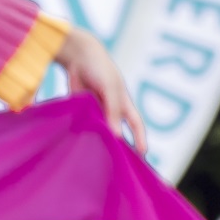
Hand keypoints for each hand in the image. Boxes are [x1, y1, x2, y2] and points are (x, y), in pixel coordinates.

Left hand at [56, 25, 143, 152]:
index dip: (140, 139)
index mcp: (124, 103)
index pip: (136, 125)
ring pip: (99, 129)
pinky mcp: (81, 108)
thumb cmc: (100, 70)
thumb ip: (112, 111)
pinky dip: (81, 131)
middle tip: (118, 163)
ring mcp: (95, 109)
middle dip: (118, 145)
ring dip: (97, 140)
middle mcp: (111, 108)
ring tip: (95, 158)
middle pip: (117, 130)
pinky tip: (76, 143)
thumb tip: (116, 135)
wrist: (78, 56)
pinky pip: (82, 123)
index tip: (142, 155)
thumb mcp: (110, 90)